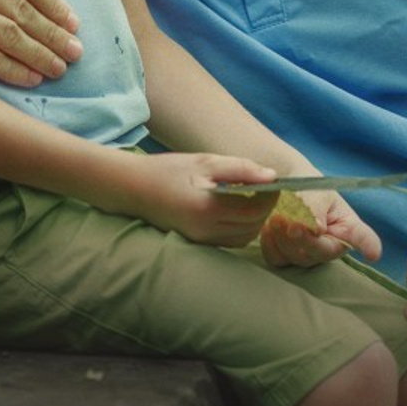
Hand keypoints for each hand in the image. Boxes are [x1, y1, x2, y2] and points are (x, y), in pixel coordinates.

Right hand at [124, 153, 278, 246]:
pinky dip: (240, 228)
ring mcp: (201, 240)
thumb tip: (271, 176)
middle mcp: (206, 231)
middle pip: (252, 228)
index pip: (255, 210)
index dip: (270, 197)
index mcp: (209, 208)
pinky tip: (235, 209)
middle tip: (264, 188)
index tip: (273, 181)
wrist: (133, 188)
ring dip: (254, 221)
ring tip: (251, 197)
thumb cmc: (168, 170)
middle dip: (264, 209)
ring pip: (243, 238)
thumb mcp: (204, 162)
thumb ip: (240, 169)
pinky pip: (229, 241)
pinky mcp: (198, 243)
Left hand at [259, 190, 382, 267]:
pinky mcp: (287, 258)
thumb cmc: (308, 186)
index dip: (368, 246)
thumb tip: (317, 230)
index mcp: (347, 227)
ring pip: (296, 257)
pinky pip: (276, 257)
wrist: (282, 187)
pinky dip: (270, 241)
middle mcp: (331, 246)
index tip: (372, 253)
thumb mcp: (314, 190)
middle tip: (287, 219)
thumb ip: (315, 207)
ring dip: (282, 236)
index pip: (363, 238)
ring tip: (275, 215)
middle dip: (302, 237)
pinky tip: (269, 225)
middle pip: (320, 252)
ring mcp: (309, 256)